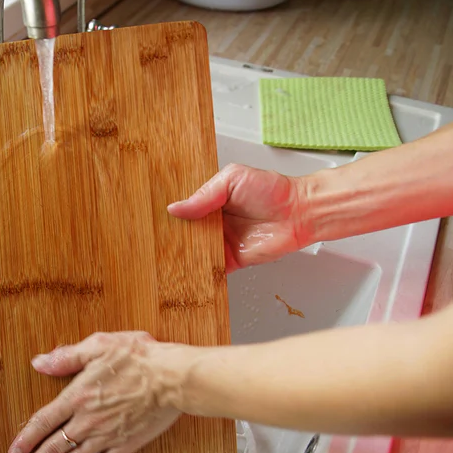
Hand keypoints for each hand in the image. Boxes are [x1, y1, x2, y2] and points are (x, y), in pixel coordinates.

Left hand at [7, 332, 184, 452]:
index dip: (25, 440)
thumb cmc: (139, 357)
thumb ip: (66, 357)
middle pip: (53, 449)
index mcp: (77, 396)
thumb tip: (39, 362)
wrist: (173, 377)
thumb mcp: (99, 345)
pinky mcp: (126, 444)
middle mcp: (87, 421)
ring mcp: (106, 436)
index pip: (43, 422)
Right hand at [167, 163, 309, 271]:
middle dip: (172, 239)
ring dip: (182, 257)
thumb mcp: (232, 179)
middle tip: (154, 244)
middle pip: (186, 234)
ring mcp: (222, 243)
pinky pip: (211, 269)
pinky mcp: (232, 260)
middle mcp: (215, 223)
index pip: (185, 211)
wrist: (299, 212)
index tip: (153, 221)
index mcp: (212, 202)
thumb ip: (204, 195)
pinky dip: (199, 273)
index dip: (171, 216)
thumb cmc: (273, 190)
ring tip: (163, 260)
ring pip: (195, 253)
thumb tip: (176, 208)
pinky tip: (186, 273)